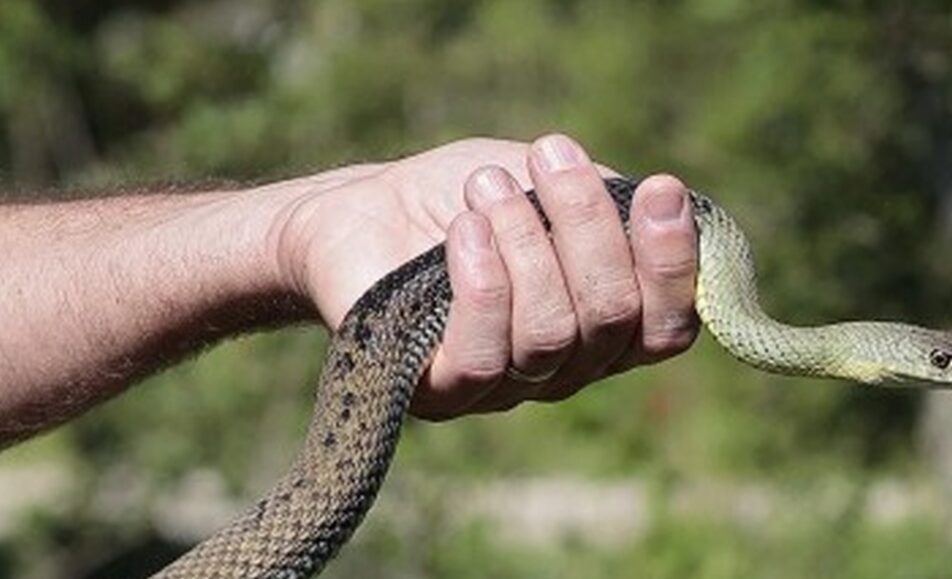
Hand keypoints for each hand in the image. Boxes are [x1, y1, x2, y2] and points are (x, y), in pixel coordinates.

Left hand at [273, 135, 697, 419]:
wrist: (364, 211)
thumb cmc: (461, 196)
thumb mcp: (544, 183)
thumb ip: (607, 206)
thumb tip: (662, 212)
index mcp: (599, 326)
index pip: (666, 325)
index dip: (672, 262)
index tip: (660, 188)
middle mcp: (563, 368)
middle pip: (611, 319)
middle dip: (587, 226)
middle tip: (550, 154)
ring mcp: (505, 387)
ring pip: (550, 333)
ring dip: (527, 243)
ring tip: (486, 185)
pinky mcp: (442, 392)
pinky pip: (482, 357)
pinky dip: (483, 283)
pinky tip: (464, 230)